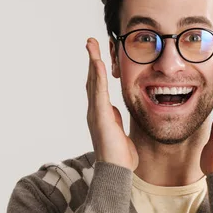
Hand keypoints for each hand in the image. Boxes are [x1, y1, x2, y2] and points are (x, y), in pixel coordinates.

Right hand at [85, 38, 138, 170]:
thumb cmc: (120, 156)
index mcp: (102, 113)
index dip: (97, 69)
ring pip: (93, 82)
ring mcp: (96, 113)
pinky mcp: (100, 118)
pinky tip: (98, 63)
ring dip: (92, 61)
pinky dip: (97, 77)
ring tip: (91, 44)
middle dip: (92, 59)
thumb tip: (116, 114)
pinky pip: (99, 93)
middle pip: (92, 79)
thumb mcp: (121, 132)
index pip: (98, 86)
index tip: (98, 54)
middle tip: (91, 41)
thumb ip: (117, 121)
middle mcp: (95, 111)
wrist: (117, 171)